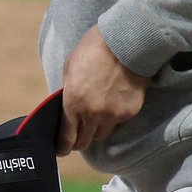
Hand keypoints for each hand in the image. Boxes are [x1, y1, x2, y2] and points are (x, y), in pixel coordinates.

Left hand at [56, 25, 149, 155]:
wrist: (126, 42)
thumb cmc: (93, 49)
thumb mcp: (70, 67)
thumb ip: (68, 91)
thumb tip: (67, 107)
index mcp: (73, 101)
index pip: (67, 135)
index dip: (63, 146)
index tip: (61, 150)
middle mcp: (92, 113)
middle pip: (85, 141)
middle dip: (79, 141)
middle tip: (77, 137)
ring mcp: (113, 115)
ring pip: (102, 134)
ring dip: (96, 130)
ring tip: (95, 118)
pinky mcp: (129, 113)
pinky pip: (117, 123)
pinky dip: (112, 119)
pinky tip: (112, 103)